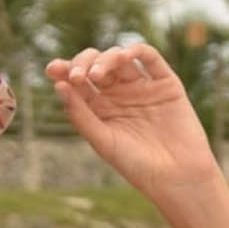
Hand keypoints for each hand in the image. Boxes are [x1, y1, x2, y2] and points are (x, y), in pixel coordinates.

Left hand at [42, 44, 221, 206]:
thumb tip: (58, 86)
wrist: (176, 177)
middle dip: (83, 63)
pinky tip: (123, 57)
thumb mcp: (103, 141)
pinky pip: (150, 57)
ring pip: (120, 58)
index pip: (79, 83)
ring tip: (97, 74)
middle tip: (76, 76)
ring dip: (106, 59)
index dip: (64, 71)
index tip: (52, 70)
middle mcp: (119, 94)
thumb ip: (81, 115)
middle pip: (97, 65)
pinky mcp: (165, 82)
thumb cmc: (136, 165)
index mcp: (100, 108)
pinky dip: (135, 51)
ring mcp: (142, 86)